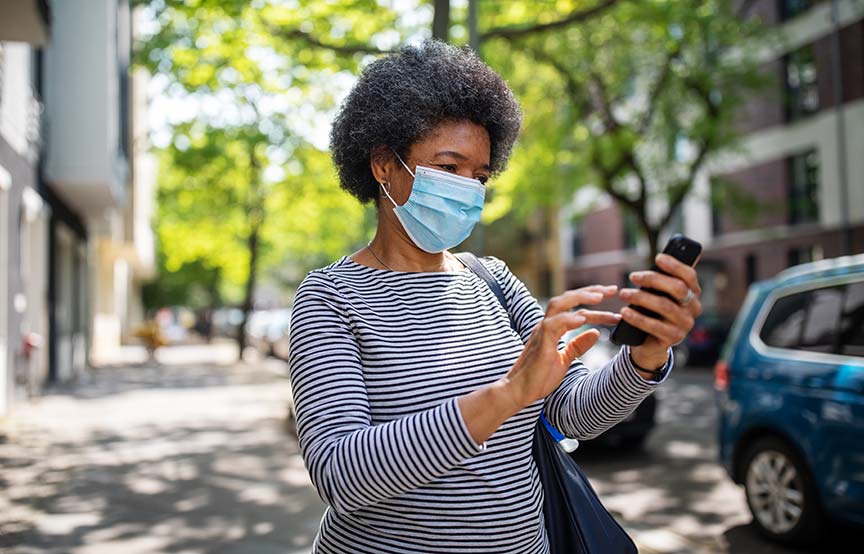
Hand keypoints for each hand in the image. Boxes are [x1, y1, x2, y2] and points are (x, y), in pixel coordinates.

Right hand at [501, 285, 620, 410]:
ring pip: (559, 305)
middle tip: (612, 290)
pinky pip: (552, 324)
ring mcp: (542, 332)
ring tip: (600, 297)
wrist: (520, 391)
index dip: (594, 302)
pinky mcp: (540, 342)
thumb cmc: (539, 377)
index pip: (575, 309)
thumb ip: (578, 345)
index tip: (612, 298)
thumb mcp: (565, 359)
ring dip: (580, 298)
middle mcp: (546, 325)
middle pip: (567, 299)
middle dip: (590, 292)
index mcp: (553, 328)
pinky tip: (582, 318)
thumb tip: (596, 333)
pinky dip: (567, 319)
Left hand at [619, 253, 702, 369]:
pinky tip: (625, 312)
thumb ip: (661, 282)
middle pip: (677, 288)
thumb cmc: (653, 313)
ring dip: (641, 297)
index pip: (689, 276)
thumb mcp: (658, 295)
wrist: (648, 343)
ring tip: (623, 294)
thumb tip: (659, 260)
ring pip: (664, 306)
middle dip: (653, 279)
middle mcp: (693, 308)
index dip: (675, 265)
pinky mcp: (674, 338)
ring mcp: (685, 324)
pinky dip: (637, 318)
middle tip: (633, 276)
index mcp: (692, 294)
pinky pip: (654, 326)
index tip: (657, 257)